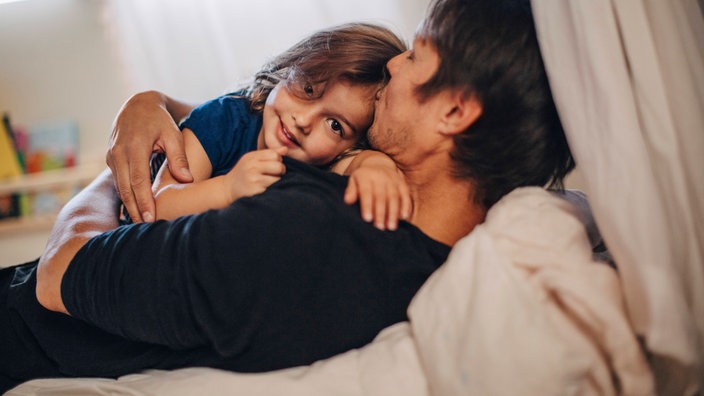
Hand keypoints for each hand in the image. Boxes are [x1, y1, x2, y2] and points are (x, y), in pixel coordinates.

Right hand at [106, 91, 193, 222]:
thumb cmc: (160, 121)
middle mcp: (118, 152)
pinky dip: (125, 197)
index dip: (144, 200)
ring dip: (129, 206)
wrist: (137, 106)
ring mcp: (111, 156)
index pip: (138, 179)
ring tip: (141, 224)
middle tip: (145, 228)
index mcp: (134, 145)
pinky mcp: (110, 160)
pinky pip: (117, 182)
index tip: (150, 217)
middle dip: (135, 209)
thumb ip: (179, 156)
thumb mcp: (173, 134)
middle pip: (125, 188)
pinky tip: (135, 211)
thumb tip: (187, 179)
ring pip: (119, 187)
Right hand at [224, 147, 287, 200]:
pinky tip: (266, 188)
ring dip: (277, 181)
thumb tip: (286, 149)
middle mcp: (252, 167)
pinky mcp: (256, 191)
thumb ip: (269, 153)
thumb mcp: (253, 159)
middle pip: (278, 166)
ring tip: (269, 181)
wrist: (228, 188)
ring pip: (277, 179)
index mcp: (252, 157)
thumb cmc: (244, 172)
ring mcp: (254, 180)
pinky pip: (273, 189)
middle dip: (280, 171)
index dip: (278, 160)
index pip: (274, 154)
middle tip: (275, 174)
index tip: (274, 164)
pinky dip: (273, 189)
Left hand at [344, 154, 411, 230]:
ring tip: (391, 227)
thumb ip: (351, 191)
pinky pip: (406, 195)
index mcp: (366, 176)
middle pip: (381, 196)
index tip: (367, 219)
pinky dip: (406, 206)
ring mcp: (393, 180)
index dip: (367, 205)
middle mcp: (380, 177)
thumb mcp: (354, 181)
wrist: (379, 164)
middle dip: (381, 213)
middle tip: (380, 228)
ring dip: (393, 213)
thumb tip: (348, 201)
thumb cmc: (363, 179)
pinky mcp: (402, 183)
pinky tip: (404, 217)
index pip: (366, 192)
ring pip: (394, 197)